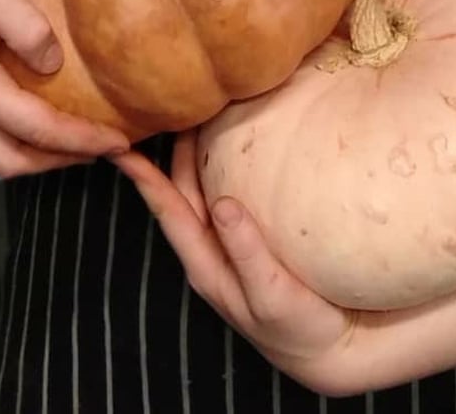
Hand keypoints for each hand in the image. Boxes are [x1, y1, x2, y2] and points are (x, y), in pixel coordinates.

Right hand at [0, 0, 127, 176]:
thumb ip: (30, 32)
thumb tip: (54, 68)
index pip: (37, 129)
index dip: (81, 140)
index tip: (119, 143)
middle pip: (10, 160)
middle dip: (57, 162)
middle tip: (99, 149)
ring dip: (33, 153)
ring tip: (72, 139)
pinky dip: (11, 135)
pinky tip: (33, 113)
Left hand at [116, 131, 359, 392]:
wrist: (333, 349)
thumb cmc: (298, 328)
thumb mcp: (271, 295)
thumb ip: (246, 253)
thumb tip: (223, 203)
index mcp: (205, 263)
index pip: (167, 210)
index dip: (143, 178)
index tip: (121, 145)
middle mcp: (211, 250)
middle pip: (182, 191)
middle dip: (172, 151)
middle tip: (174, 106)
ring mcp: (231, 245)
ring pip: (204, 191)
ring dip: (197, 156)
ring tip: (200, 115)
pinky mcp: (254, 241)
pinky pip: (231, 194)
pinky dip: (227, 166)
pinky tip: (240, 146)